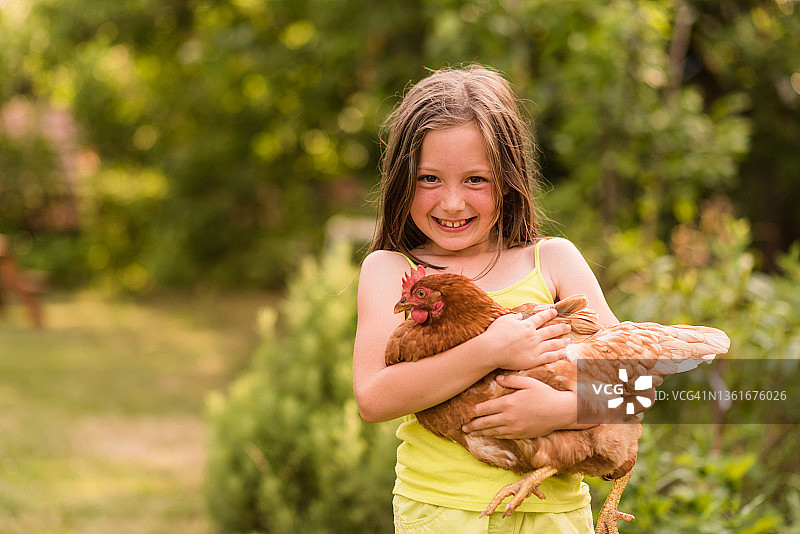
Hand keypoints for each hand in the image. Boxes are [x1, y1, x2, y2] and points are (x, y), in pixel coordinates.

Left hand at [461, 374, 580, 438]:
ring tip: (471, 433)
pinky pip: (504, 436)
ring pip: (493, 431)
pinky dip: (494, 436)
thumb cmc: (545, 394)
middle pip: (486, 422)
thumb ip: (511, 380)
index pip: (486, 408)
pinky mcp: (522, 434)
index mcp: (508, 403)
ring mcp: (515, 428)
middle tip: (463, 427)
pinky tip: (489, 436)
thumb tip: (497, 379)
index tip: (466, 413)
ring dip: (481, 432)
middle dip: (473, 425)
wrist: (561, 411)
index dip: (474, 411)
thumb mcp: (528, 382)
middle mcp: (509, 417)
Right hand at [484, 308, 569, 370]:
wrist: (492, 350)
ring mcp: (535, 348)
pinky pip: (549, 357)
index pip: (541, 317)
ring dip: (562, 341)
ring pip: (553, 344)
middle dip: (560, 328)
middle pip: (551, 330)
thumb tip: (521, 316)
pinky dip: (558, 354)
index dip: (549, 314)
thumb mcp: (504, 320)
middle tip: (568, 326)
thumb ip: (515, 317)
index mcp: (527, 325)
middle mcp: (534, 336)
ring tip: (568, 340)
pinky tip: (564, 352)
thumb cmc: (495, 334)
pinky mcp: (534, 360)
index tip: (555, 311)